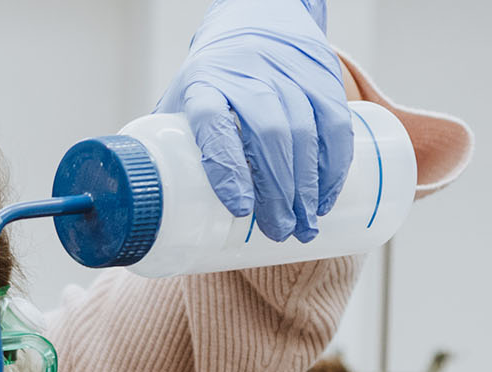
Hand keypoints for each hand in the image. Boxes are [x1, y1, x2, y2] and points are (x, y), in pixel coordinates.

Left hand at [153, 0, 352, 242]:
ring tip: (304, 225)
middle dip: (277, 191)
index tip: (239, 208)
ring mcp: (289, 74)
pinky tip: (326, 197)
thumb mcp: (184, 96)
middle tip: (279, 231)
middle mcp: (248, 76)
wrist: (260, 18)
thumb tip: (156, 207)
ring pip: (305, 132)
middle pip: (268, 134)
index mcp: (204, 83)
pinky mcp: (323, 77)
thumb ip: (173, 143)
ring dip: (307, 187)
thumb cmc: (214, 74)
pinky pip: (335, 125)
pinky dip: (334, 166)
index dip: (226, 166)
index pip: (212, 122)